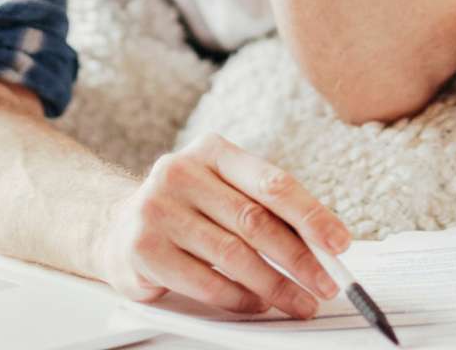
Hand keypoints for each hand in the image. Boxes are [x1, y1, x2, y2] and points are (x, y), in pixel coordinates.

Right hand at [95, 133, 349, 318]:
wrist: (117, 226)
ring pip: (233, 254)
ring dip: (274, 285)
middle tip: (325, 285)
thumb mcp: (222, 192)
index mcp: (212, 151)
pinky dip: (238, 298)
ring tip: (298, 302)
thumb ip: (265, 210)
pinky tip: (257, 305)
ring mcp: (158, 209)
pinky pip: (204, 281)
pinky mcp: (143, 248)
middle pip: (255, 221)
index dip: (311, 215)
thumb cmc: (187, 211)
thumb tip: (323, 246)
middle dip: (299, 259)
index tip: (339, 243)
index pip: (272, 182)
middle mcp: (181, 172)